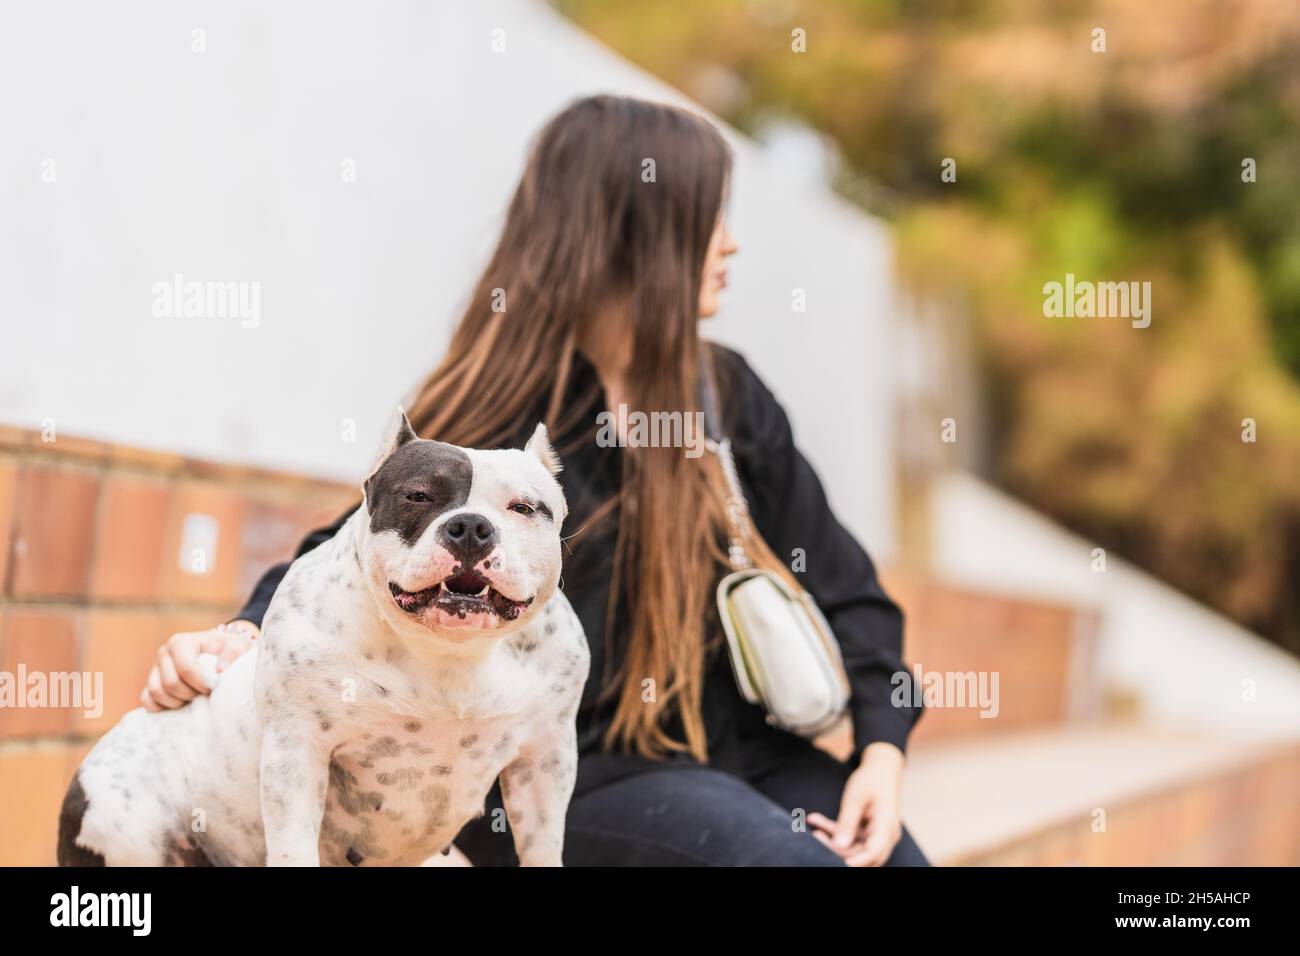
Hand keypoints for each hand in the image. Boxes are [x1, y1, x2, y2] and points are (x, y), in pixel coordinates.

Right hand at [140, 623, 257, 711]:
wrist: (218, 650)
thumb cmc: (226, 649)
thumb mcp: (236, 645)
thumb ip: (233, 653)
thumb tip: (220, 669)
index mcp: (180, 642)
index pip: (185, 669)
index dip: (200, 683)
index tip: (212, 687)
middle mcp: (164, 653)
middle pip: (170, 683)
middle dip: (190, 694)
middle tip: (204, 694)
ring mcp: (155, 668)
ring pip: (156, 692)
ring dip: (176, 701)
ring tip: (193, 698)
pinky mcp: (151, 681)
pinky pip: (146, 699)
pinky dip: (160, 706)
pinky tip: (178, 705)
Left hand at [809, 741, 904, 866]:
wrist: (882, 768)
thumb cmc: (872, 779)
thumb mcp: (856, 797)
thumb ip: (847, 821)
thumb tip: (840, 845)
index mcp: (886, 826)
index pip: (873, 852)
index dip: (855, 861)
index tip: (834, 862)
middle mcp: (885, 835)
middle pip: (862, 854)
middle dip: (838, 850)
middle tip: (817, 837)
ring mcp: (876, 834)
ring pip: (853, 847)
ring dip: (833, 838)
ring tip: (815, 824)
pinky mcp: (867, 831)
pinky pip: (850, 837)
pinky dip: (834, 830)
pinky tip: (817, 820)